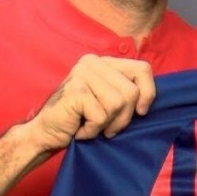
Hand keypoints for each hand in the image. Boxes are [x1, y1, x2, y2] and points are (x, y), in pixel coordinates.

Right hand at [25, 55, 155, 152]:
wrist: (45, 134)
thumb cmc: (80, 119)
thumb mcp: (109, 99)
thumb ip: (127, 89)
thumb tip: (151, 97)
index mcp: (103, 61)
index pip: (143, 69)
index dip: (149, 93)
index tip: (141, 112)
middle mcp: (93, 62)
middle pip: (132, 90)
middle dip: (125, 116)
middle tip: (109, 127)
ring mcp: (82, 74)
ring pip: (119, 103)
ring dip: (109, 124)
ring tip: (93, 127)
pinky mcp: (75, 91)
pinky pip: (102, 115)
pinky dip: (93, 130)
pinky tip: (80, 129)